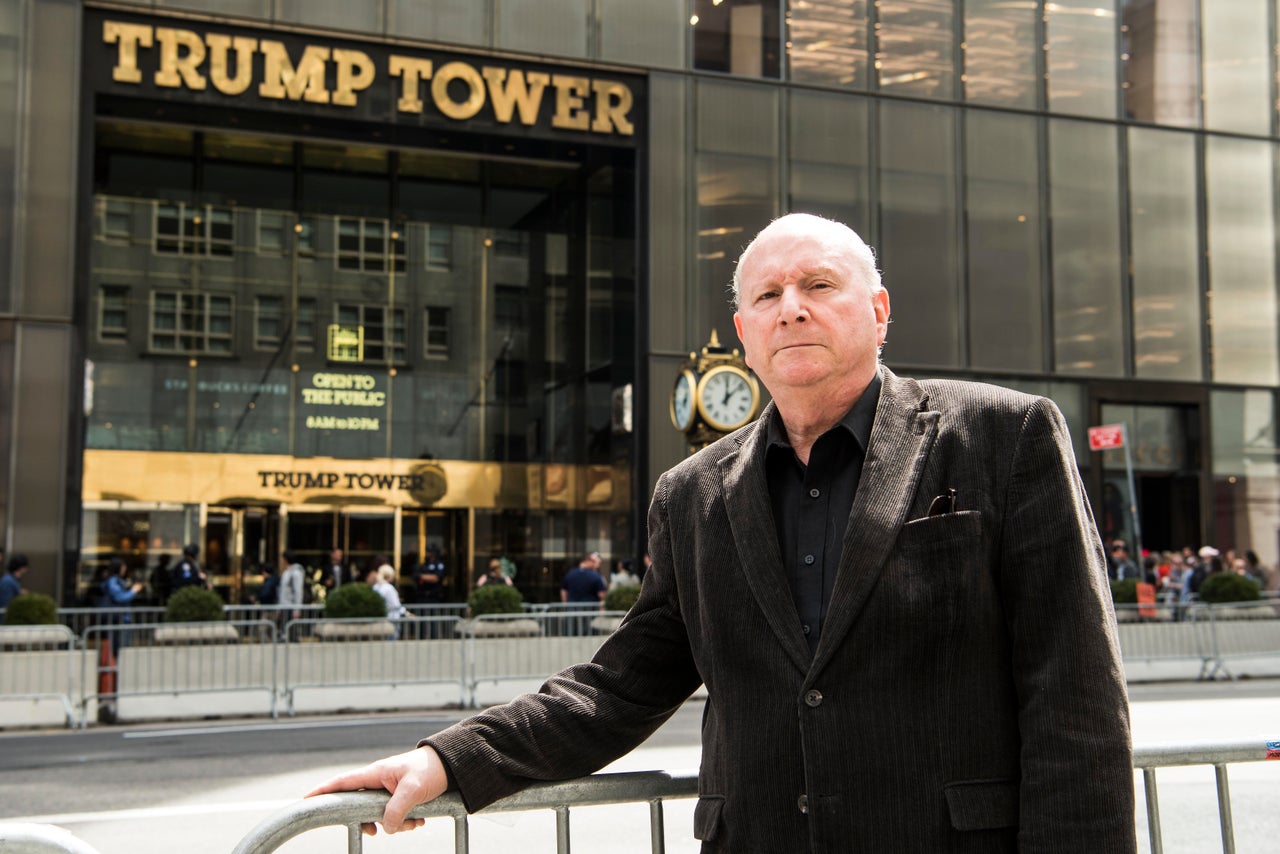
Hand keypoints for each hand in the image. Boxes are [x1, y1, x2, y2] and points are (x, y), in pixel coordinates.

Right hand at [306, 745, 448, 834]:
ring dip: (395, 824)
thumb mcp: (413, 789)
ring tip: (413, 822)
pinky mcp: (400, 798)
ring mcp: (388, 790)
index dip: (323, 791)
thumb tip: (384, 828)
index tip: (305, 799)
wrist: (452, 766)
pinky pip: (394, 816)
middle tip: (376, 830)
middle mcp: (379, 781)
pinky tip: (419, 820)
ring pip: (379, 814)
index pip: (343, 782)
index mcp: (376, 773)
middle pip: (359, 806)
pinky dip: (405, 822)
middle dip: (369, 821)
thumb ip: (397, 809)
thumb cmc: (431, 769)